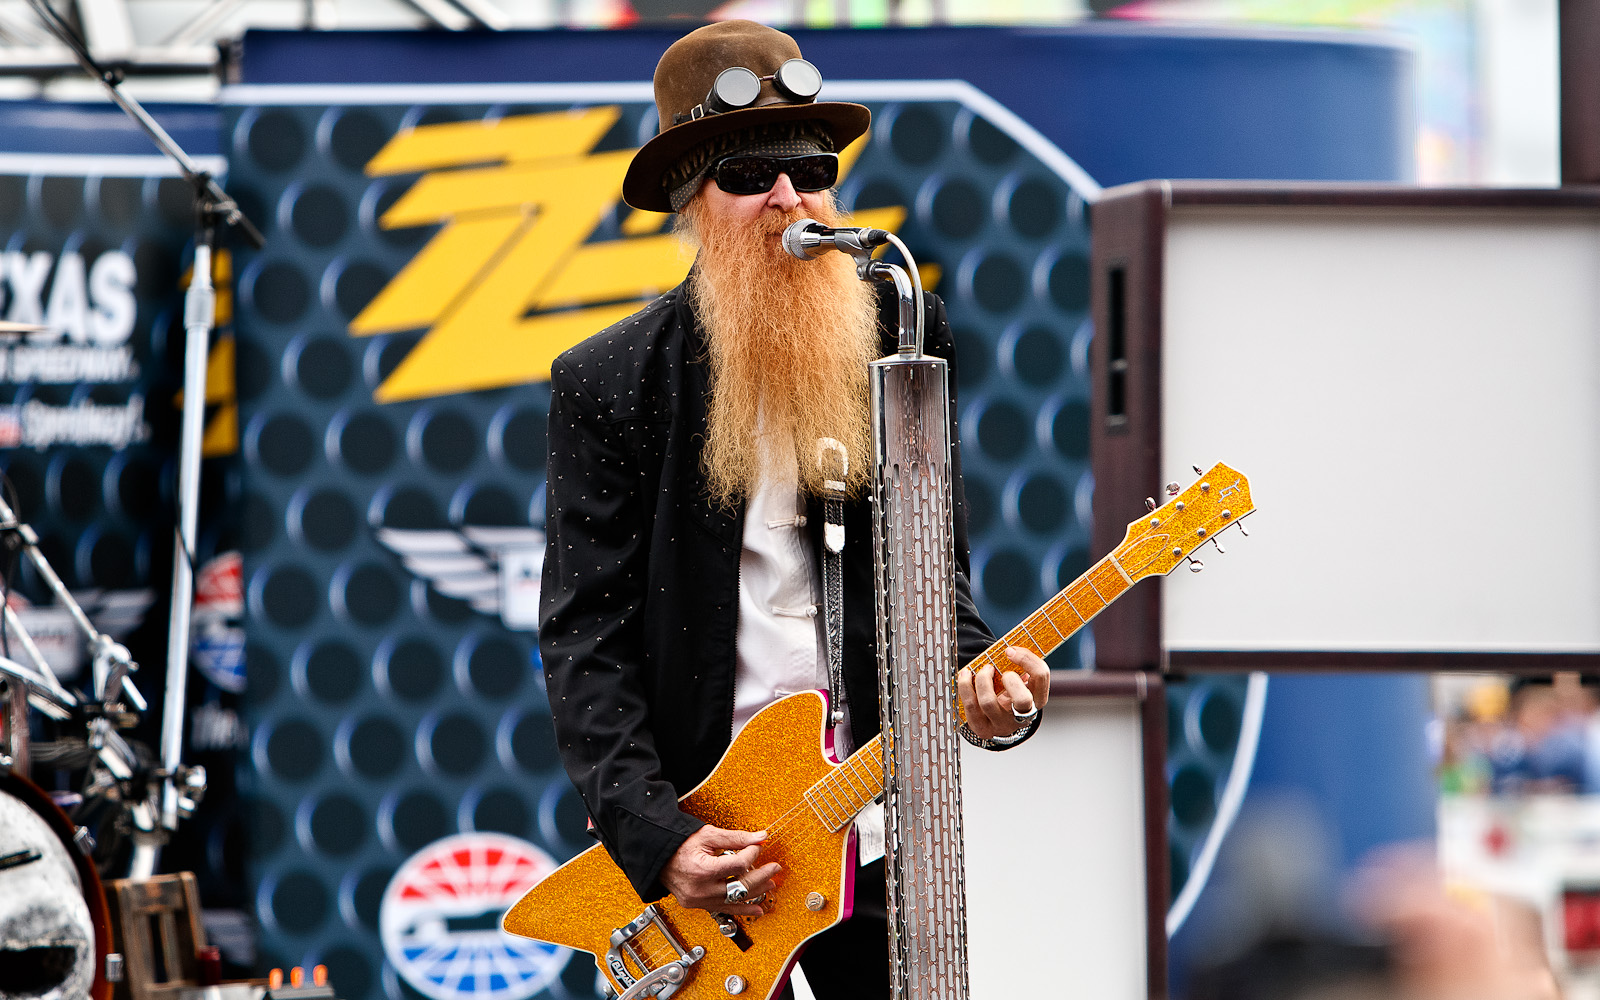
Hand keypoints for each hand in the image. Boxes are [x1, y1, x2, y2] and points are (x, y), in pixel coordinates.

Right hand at [660, 824, 779, 916]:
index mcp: (703, 869)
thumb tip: (760, 837)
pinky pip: (724, 909)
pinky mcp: (699, 905)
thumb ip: (736, 838)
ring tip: (770, 886)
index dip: (752, 855)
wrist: (658, 858)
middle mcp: (701, 889)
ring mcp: (699, 900)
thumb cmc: (680, 845)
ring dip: (756, 893)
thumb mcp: (708, 835)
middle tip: (774, 868)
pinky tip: (757, 908)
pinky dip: (742, 908)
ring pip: (735, 901)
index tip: (756, 847)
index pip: (738, 865)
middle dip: (761, 876)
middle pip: (740, 886)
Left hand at [957, 647, 1048, 740]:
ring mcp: (1002, 725)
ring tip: (982, 670)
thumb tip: (1010, 647)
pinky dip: (965, 687)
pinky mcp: (983, 729)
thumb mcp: (1020, 681)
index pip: (1040, 677)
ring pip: (989, 703)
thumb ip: (1019, 666)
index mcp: (1037, 700)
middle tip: (1002, 672)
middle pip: (1022, 700)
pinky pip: (971, 707)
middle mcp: (1022, 716)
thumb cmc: (1009, 694)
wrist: (997, 720)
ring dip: (982, 680)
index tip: (1010, 651)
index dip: (1026, 659)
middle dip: (1010, 680)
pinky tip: (965, 676)